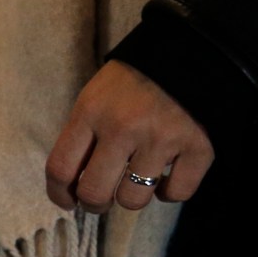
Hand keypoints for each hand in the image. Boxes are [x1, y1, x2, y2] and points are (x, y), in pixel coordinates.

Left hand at [44, 60, 214, 213]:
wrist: (193, 52)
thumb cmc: (135, 79)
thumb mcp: (97, 96)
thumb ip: (84, 135)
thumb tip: (73, 184)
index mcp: (91, 112)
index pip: (60, 168)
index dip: (59, 194)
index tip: (68, 201)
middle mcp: (123, 127)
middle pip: (94, 192)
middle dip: (95, 204)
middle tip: (102, 199)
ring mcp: (161, 138)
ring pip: (133, 199)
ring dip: (131, 198)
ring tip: (136, 183)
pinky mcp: (197, 146)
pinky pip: (177, 193)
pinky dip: (169, 192)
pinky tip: (165, 179)